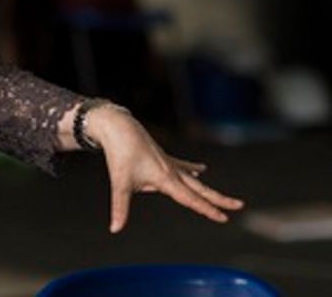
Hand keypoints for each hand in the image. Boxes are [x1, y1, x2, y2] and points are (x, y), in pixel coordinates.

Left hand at [84, 105, 244, 232]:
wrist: (117, 126)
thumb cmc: (119, 154)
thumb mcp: (119, 184)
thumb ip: (120, 208)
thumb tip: (114, 228)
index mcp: (166, 179)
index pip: (191, 199)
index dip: (207, 210)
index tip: (224, 218)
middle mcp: (171, 171)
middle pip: (200, 189)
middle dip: (219, 199)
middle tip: (240, 205)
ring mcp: (168, 162)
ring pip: (194, 179)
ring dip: (208, 188)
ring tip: (225, 197)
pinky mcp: (162, 156)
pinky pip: (182, 165)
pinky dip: (192, 169)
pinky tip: (200, 170)